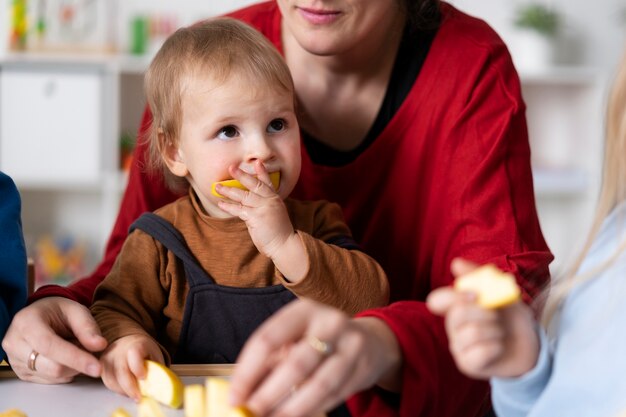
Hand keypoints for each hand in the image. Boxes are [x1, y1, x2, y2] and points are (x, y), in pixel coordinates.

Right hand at [2, 297, 106, 382]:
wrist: (40, 316)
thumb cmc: (58, 311)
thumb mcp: (76, 311)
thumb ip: (88, 327)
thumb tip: (100, 345)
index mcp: (26, 322)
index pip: (50, 346)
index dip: (75, 358)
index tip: (97, 367)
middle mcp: (15, 343)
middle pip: (51, 367)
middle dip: (78, 363)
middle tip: (89, 349)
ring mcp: (15, 361)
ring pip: (53, 376)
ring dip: (73, 367)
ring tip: (74, 348)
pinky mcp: (22, 373)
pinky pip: (50, 380)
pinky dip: (66, 372)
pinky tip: (65, 357)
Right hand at [99, 334, 163, 400]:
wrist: (129, 343)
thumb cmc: (144, 352)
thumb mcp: (154, 356)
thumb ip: (156, 369)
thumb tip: (159, 387)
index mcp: (136, 345)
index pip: (134, 354)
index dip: (138, 367)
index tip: (143, 377)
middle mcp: (119, 350)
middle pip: (121, 370)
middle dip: (130, 387)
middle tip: (138, 397)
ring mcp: (108, 358)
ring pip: (112, 379)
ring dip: (123, 391)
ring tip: (133, 395)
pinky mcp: (102, 367)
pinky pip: (107, 382)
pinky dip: (117, 389)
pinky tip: (126, 391)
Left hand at [216, 161, 294, 259]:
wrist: (285, 245)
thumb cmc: (278, 233)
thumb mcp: (273, 215)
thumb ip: (263, 207)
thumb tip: (247, 204)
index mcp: (275, 199)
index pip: (267, 183)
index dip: (262, 172)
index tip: (257, 162)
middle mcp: (270, 201)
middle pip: (254, 184)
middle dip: (242, 175)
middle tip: (231, 167)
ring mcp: (263, 208)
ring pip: (244, 195)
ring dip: (229, 190)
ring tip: (218, 187)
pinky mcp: (256, 217)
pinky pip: (239, 209)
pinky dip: (229, 206)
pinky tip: (221, 204)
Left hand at [230, 299, 402, 416]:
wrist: (370, 341)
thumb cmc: (319, 340)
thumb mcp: (294, 338)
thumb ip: (269, 362)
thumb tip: (240, 394)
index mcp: (303, 310)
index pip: (268, 339)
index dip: (248, 371)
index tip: (235, 396)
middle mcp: (329, 323)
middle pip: (296, 363)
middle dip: (270, 394)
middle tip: (252, 411)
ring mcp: (350, 345)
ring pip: (319, 384)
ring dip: (292, 408)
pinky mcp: (362, 368)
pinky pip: (334, 395)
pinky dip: (312, 409)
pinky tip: (296, 415)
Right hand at [426, 258, 539, 378]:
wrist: (530, 345)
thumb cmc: (510, 318)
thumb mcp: (501, 293)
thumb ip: (480, 277)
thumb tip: (455, 263)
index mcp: (456, 307)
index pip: (437, 300)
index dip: (454, 296)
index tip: (476, 295)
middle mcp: (453, 327)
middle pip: (456, 314)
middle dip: (484, 312)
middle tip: (497, 316)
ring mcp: (458, 346)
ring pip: (471, 333)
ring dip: (494, 330)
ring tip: (500, 333)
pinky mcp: (467, 364)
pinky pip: (479, 352)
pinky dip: (496, 347)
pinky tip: (498, 347)